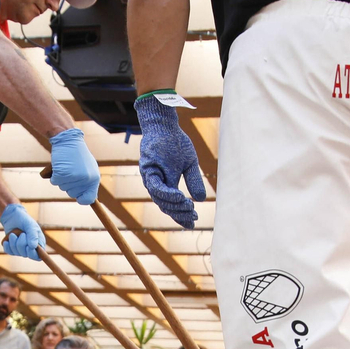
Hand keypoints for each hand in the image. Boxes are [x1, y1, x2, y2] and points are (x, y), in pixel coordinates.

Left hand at [0, 203, 44, 260]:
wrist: (12, 216)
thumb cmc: (24, 220)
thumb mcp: (30, 225)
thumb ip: (33, 235)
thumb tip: (33, 247)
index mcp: (38, 244)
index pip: (37, 256)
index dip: (32, 254)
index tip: (28, 246)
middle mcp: (30, 249)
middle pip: (26, 254)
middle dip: (21, 244)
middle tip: (22, 234)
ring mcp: (21, 250)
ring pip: (16, 253)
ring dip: (13, 242)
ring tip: (13, 234)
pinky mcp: (12, 249)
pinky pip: (9, 252)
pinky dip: (7, 245)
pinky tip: (7, 240)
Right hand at [47, 128, 99, 205]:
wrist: (68, 140)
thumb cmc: (78, 155)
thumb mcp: (89, 168)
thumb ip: (89, 183)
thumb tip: (90, 199)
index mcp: (94, 179)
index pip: (89, 199)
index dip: (81, 199)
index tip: (78, 197)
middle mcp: (86, 180)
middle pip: (73, 194)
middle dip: (69, 185)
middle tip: (70, 172)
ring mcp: (74, 177)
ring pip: (63, 188)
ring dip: (62, 179)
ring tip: (66, 167)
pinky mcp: (63, 173)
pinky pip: (55, 182)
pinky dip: (54, 176)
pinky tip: (59, 167)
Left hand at [135, 94, 206, 228]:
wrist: (165, 125)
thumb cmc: (176, 142)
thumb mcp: (190, 163)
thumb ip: (193, 180)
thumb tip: (201, 199)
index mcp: (165, 184)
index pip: (172, 205)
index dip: (181, 216)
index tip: (192, 223)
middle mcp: (155, 184)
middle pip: (165, 206)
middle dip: (179, 213)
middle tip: (193, 216)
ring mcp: (150, 178)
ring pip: (160, 199)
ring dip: (175, 205)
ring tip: (189, 206)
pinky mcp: (148, 170)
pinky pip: (156, 187)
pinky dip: (167, 194)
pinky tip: (180, 196)